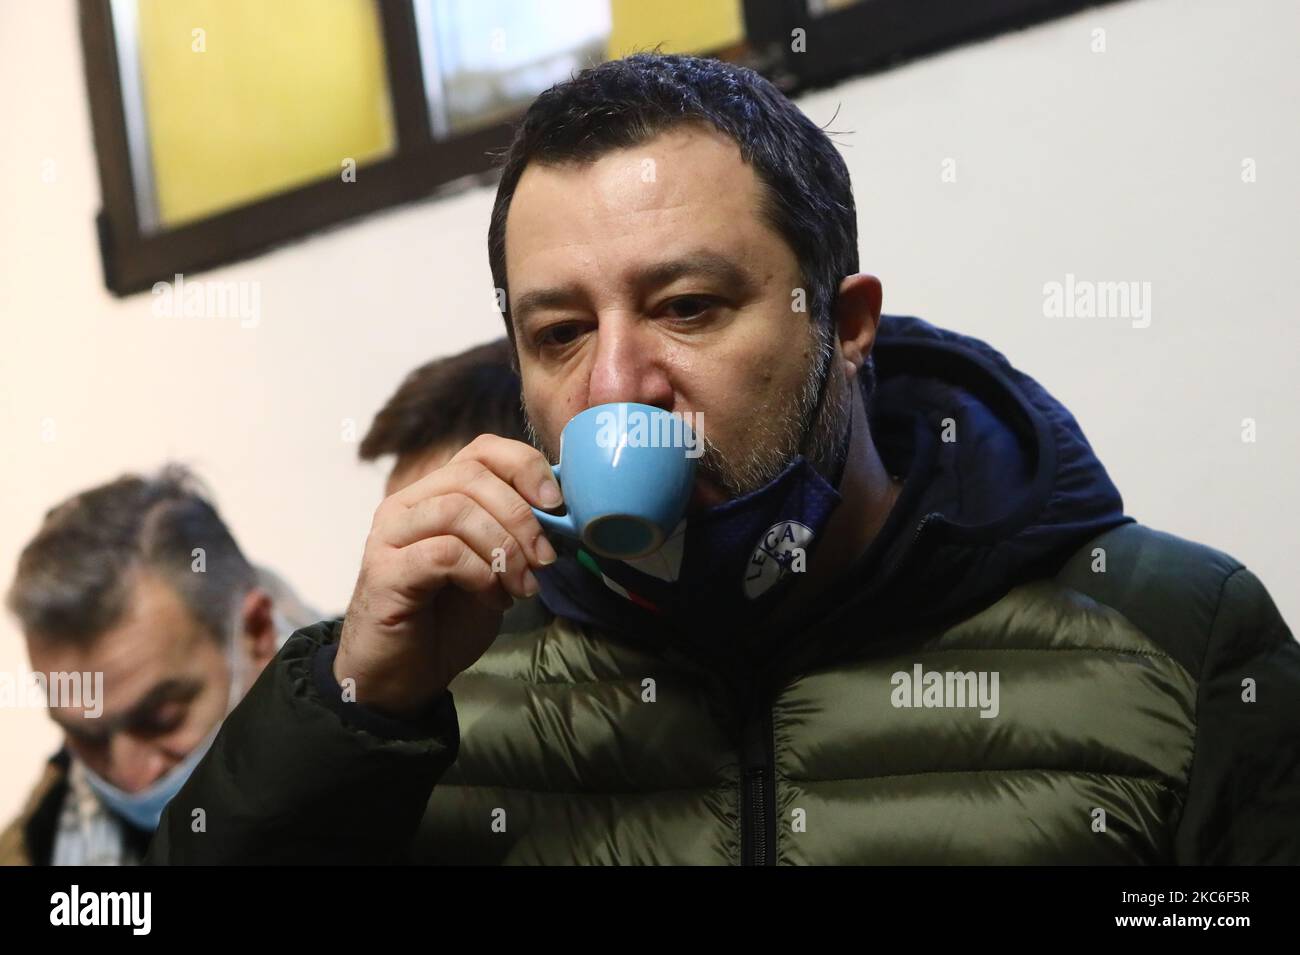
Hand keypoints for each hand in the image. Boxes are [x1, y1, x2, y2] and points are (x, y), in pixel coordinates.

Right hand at [334, 435, 561, 718]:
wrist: (402, 678)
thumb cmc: (448, 620)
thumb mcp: (493, 567)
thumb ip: (514, 533)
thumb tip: (559, 511)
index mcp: (434, 494)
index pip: (481, 450)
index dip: (525, 466)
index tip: (556, 503)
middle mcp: (406, 505)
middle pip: (473, 476)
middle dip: (522, 516)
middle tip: (544, 560)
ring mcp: (390, 535)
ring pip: (458, 511)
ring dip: (504, 548)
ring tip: (521, 587)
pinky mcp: (385, 572)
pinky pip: (444, 553)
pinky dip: (481, 574)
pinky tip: (492, 599)